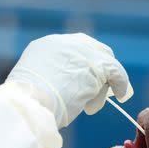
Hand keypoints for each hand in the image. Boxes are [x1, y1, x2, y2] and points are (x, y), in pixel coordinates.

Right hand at [6, 33, 132, 127]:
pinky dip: (120, 83)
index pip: (73, 48)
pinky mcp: (96, 64)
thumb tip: (67, 90)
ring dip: (103, 83)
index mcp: (45, 46)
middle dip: (98, 68)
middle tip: (100, 86)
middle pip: (93, 49)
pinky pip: (116, 71)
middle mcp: (63, 42)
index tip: (86, 78)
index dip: (82, 64)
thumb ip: (51, 79)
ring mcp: (81, 51)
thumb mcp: (34, 85)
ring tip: (92, 103)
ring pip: (104, 62)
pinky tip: (120, 94)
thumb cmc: (28, 105)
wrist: (29, 104)